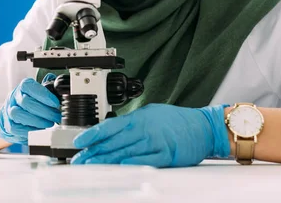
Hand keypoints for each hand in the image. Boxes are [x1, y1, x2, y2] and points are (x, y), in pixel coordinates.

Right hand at [0, 74, 60, 144]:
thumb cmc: (30, 103)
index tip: (56, 103)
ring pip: (18, 114)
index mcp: (22, 88)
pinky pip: (15, 129)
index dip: (43, 95)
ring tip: (49, 124)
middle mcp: (13, 98)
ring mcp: (8, 112)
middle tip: (56, 116)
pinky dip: (29, 131)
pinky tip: (39, 130)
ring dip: (37, 121)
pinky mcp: (7, 126)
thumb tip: (58, 85)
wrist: (12, 115)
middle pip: (25, 102)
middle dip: (44, 111)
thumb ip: (48, 89)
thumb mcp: (39, 93)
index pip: (28, 86)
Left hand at [71, 103, 230, 166]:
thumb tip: (111, 131)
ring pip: (125, 151)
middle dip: (93, 151)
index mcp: (137, 119)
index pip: (109, 126)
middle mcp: (143, 129)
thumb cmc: (175, 120)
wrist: (202, 126)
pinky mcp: (166, 155)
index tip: (78, 141)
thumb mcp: (149, 114)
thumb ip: (131, 123)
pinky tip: (121, 165)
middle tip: (78, 159)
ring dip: (106, 159)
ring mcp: (155, 142)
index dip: (92, 134)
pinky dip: (133, 162)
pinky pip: (147, 159)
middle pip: (113, 142)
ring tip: (91, 165)